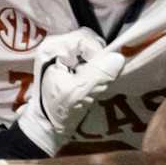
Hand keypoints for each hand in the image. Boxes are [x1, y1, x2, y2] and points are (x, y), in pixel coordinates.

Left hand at [17, 28, 124, 154]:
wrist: (45, 125)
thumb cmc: (58, 111)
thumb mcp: (79, 94)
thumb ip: (98, 75)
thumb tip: (119, 57)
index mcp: (53, 48)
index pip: (86, 39)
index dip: (98, 55)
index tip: (98, 75)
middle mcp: (53, 44)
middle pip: (87, 40)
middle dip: (97, 59)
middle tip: (95, 78)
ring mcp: (58, 52)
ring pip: (88, 47)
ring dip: (95, 63)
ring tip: (90, 81)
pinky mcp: (63, 60)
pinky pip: (85, 55)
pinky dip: (91, 67)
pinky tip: (87, 80)